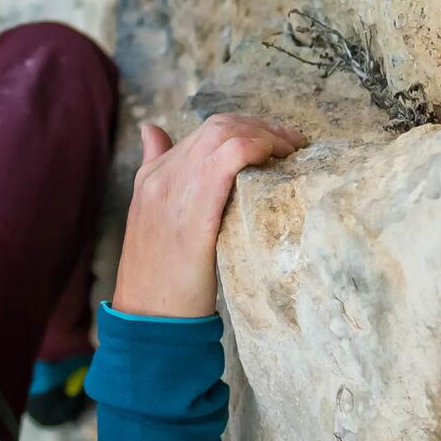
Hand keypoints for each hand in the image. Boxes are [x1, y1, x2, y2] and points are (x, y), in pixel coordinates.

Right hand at [112, 113, 303, 317]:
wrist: (148, 314)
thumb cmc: (159, 279)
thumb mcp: (157, 226)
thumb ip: (162, 185)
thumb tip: (153, 135)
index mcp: (152, 176)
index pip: (204, 132)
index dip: (245, 129)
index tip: (273, 143)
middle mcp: (162, 173)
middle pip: (218, 125)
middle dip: (261, 126)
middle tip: (291, 144)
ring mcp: (176, 185)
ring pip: (225, 132)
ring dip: (266, 134)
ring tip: (291, 151)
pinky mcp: (196, 203)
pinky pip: (232, 154)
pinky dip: (258, 145)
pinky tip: (277, 157)